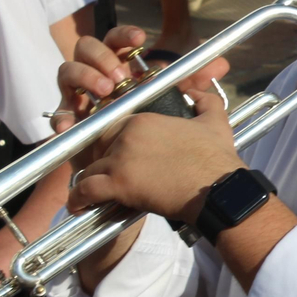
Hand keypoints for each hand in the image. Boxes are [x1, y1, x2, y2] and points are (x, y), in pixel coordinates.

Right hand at [55, 25, 229, 131]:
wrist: (136, 163)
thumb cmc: (152, 123)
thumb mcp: (177, 102)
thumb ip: (196, 83)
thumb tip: (221, 64)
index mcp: (120, 65)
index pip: (115, 40)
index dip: (124, 36)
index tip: (141, 41)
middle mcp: (96, 75)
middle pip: (85, 47)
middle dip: (100, 56)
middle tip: (119, 74)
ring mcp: (80, 97)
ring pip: (67, 71)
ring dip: (84, 77)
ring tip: (104, 90)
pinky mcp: (70, 122)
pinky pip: (58, 114)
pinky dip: (61, 116)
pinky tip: (70, 122)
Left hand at [69, 88, 244, 223]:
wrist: (218, 189)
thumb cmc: (216, 158)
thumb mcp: (215, 121)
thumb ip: (205, 100)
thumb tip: (199, 91)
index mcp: (144, 120)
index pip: (113, 128)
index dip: (114, 144)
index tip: (117, 157)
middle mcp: (127, 135)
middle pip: (97, 146)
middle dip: (100, 161)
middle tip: (105, 176)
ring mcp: (120, 159)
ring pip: (90, 168)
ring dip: (91, 181)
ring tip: (91, 194)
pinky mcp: (118, 183)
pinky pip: (86, 190)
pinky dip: (79, 199)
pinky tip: (79, 205)